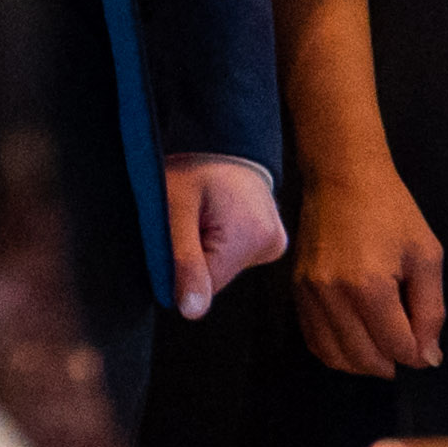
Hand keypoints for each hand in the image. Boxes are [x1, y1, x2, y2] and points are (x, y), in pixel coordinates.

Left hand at [170, 155, 286, 323]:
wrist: (219, 134)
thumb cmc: (194, 164)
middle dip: (194, 254)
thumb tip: (192, 312)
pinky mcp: (270, 241)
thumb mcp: (175, 207)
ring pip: (224, 267)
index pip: (205, 285)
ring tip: (202, 211)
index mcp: (253, 238)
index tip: (174, 233)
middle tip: (188, 216)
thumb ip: (182, 259)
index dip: (180, 264)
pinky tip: (215, 216)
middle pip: (217, 276)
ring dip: (205, 248)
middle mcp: (271, 245)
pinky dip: (218, 242)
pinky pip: (234, 256)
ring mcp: (274, 243)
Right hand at [287, 147, 444, 376]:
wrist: (342, 176)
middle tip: (407, 349)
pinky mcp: (296, 290)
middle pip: (364, 358)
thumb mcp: (427, 256)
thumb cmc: (392, 211)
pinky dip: (336, 352)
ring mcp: (309, 294)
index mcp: (369, 286)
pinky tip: (355, 343)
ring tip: (382, 351)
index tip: (427, 343)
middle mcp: (332, 295)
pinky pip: (314, 340)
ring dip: (363, 364)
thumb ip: (431, 311)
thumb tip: (428, 358)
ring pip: (334, 356)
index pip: (397, 347)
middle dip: (392, 363)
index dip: (418, 353)